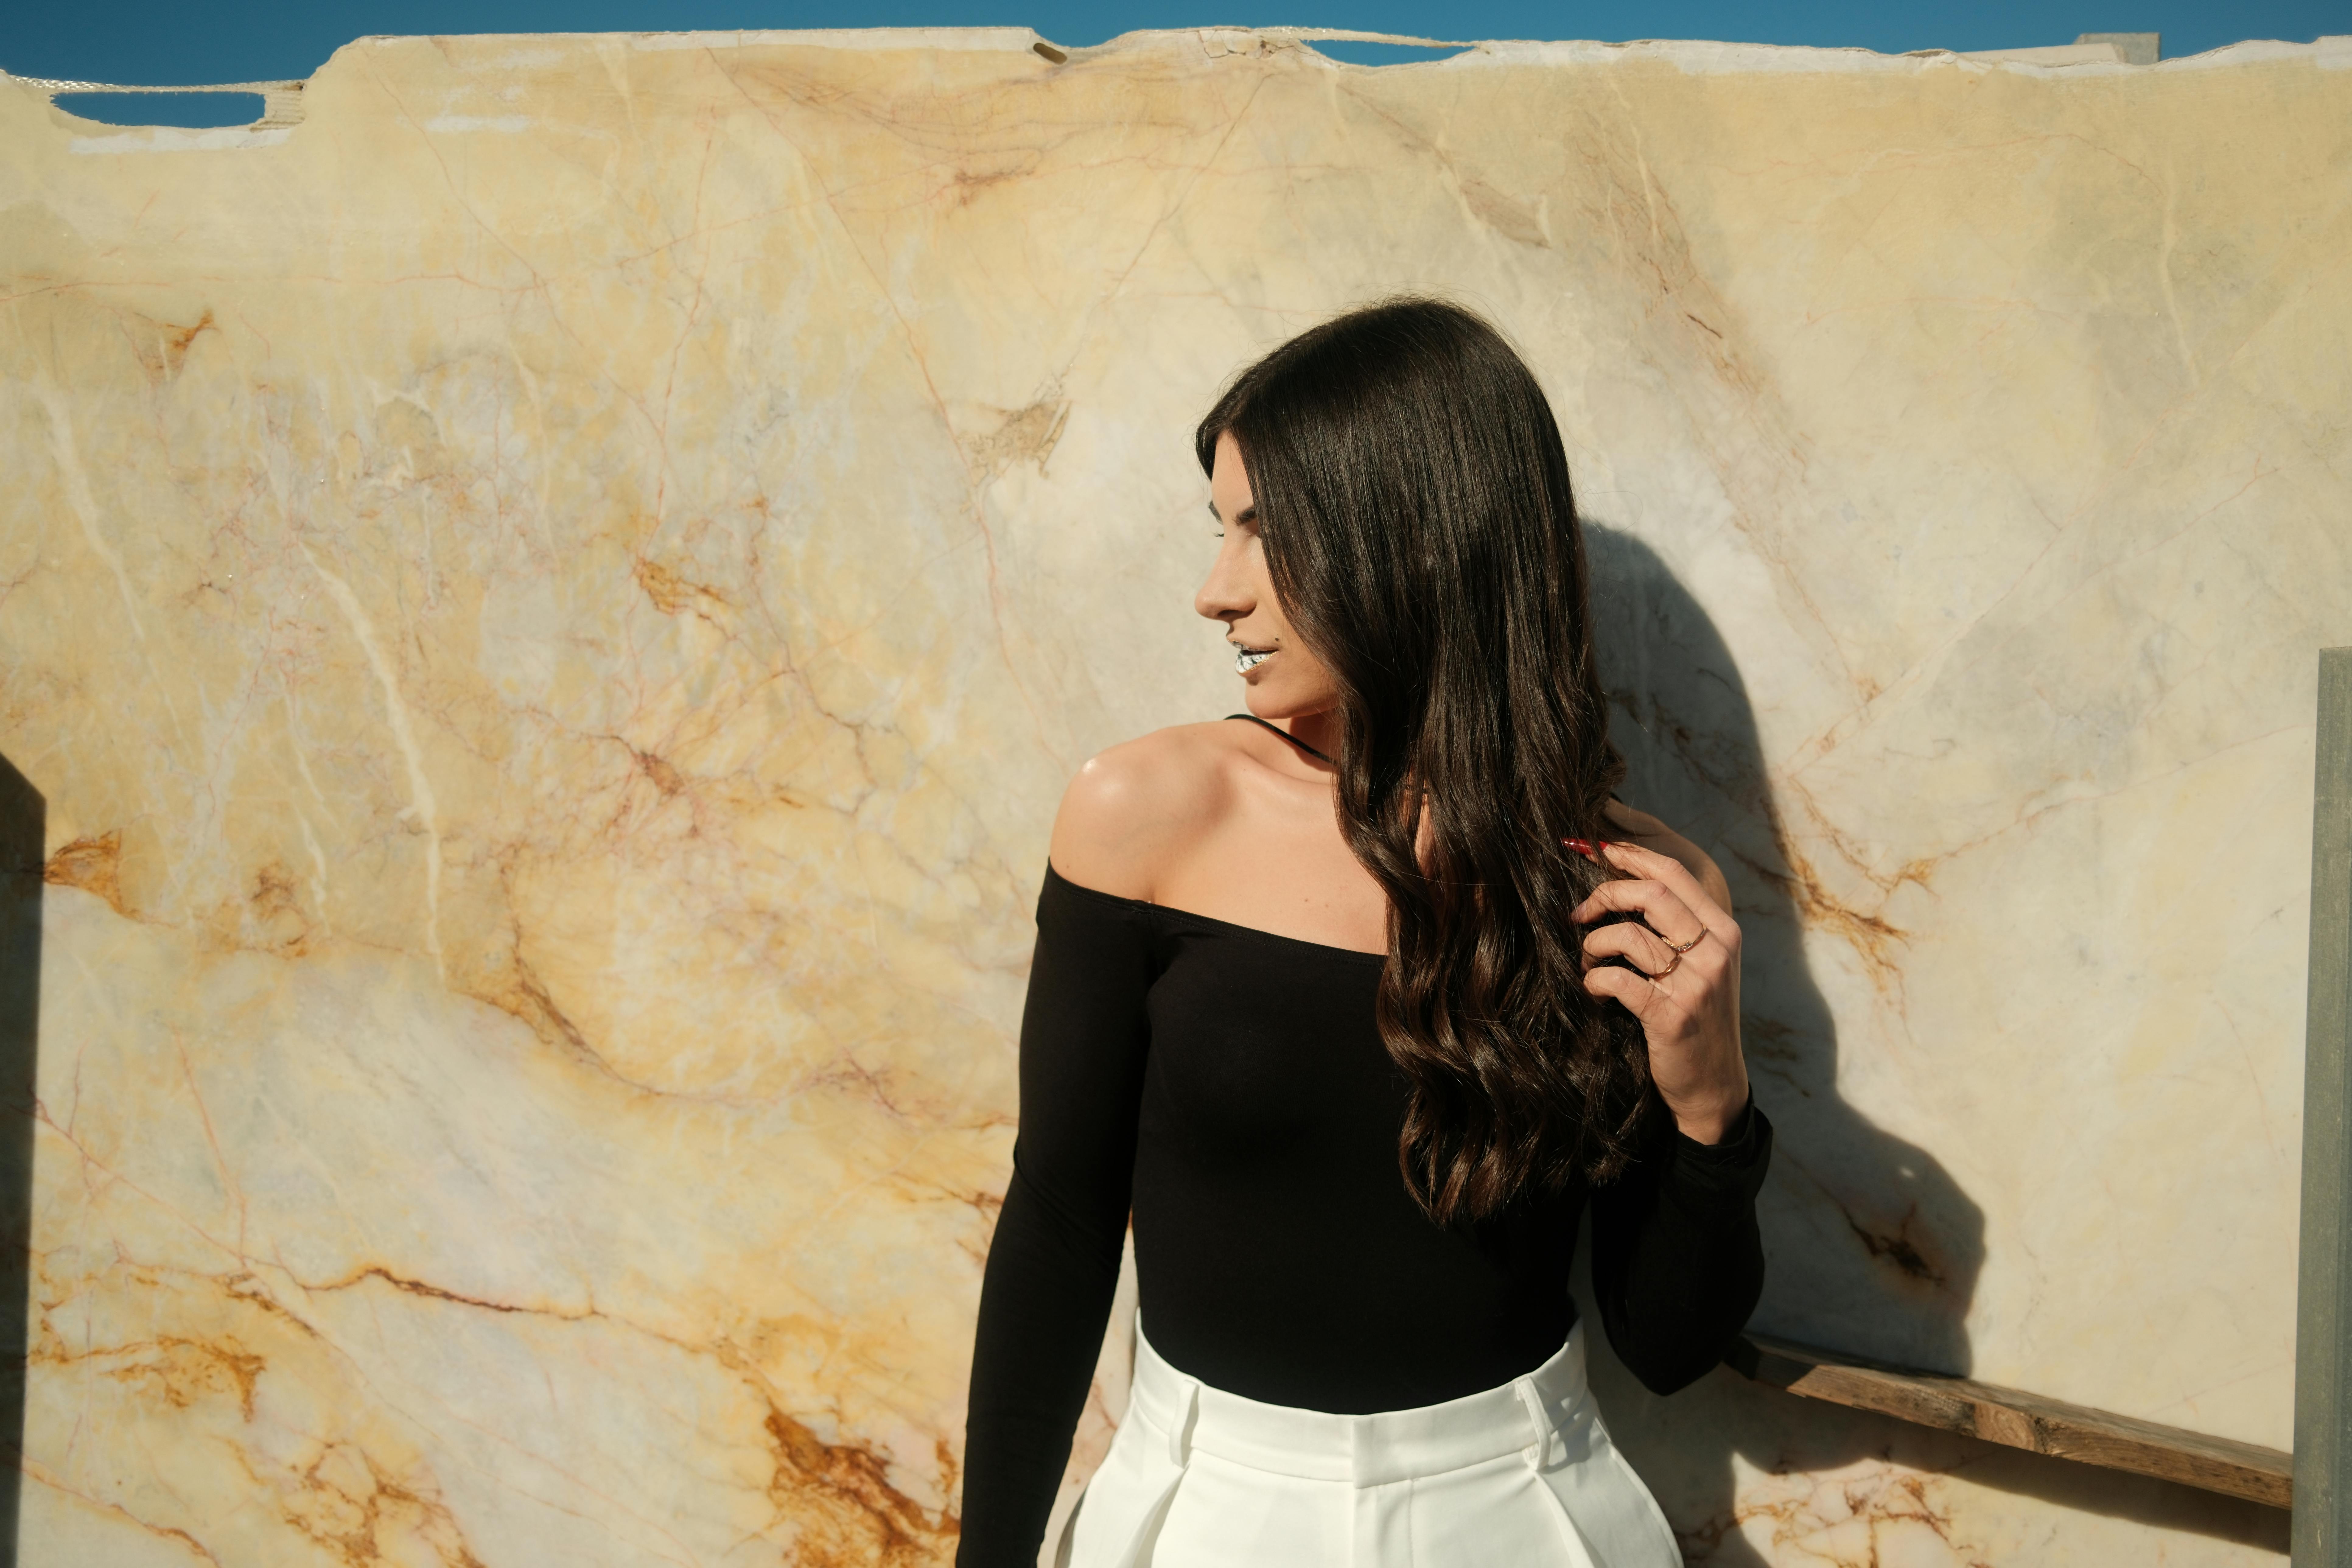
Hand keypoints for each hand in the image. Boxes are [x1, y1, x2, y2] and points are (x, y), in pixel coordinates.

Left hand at [1569, 840, 1748, 1143]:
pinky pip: (1617, 979)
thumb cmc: (1698, 1018)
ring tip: (1588, 959)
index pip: (1674, 874)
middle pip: (1651, 894)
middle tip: (1580, 913)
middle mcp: (1714, 952)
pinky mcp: (1670, 1016)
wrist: (1714, 1084)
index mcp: (1722, 932)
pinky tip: (1592, 991)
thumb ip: (1677, 927)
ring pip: (1628, 935)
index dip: (1631, 855)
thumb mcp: (1702, 966)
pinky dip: (1593, 980)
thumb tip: (1625, 883)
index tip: (1598, 849)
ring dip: (1593, 943)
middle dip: (1605, 894)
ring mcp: (1695, 985)